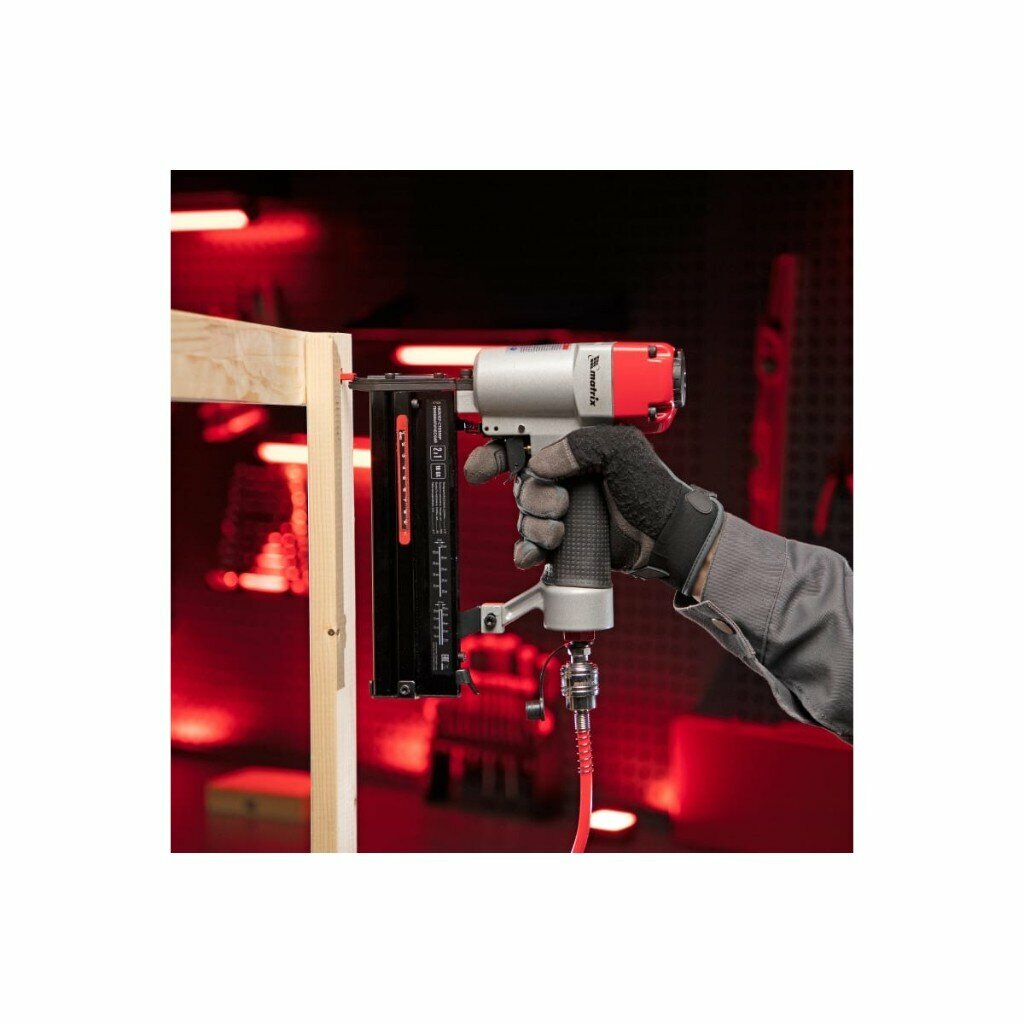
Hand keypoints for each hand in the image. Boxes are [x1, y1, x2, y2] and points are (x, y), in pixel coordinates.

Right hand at [464, 425, 724, 593]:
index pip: (524, 445)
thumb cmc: (654, 489)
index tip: (481, 469)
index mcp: (574, 450)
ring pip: (524, 517)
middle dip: (532, 498)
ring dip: (534, 527)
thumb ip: (580, 444)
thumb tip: (540, 463)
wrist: (667, 538)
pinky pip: (531, 546)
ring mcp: (564, 512)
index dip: (496, 454)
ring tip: (560, 532)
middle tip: (561, 505)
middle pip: (520, 485)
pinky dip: (528, 551)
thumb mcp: (621, 449)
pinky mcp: (566, 542)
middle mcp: (565, 479)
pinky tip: (536, 554)